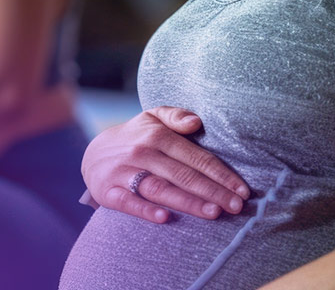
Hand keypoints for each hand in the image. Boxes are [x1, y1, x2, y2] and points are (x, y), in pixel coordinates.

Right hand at [81, 106, 249, 223]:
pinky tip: (165, 218)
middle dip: (212, 191)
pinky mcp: (109, 191)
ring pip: (160, 189)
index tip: (242, 190)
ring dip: (188, 202)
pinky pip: (129, 202)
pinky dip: (145, 210)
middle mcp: (142, 152)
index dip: (221, 174)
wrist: (93, 154)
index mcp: (158, 135)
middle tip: (236, 206)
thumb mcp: (152, 117)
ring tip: (213, 213)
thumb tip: (197, 123)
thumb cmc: (135, 137)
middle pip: (183, 175)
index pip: (196, 157)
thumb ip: (176, 116)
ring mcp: (125, 172)